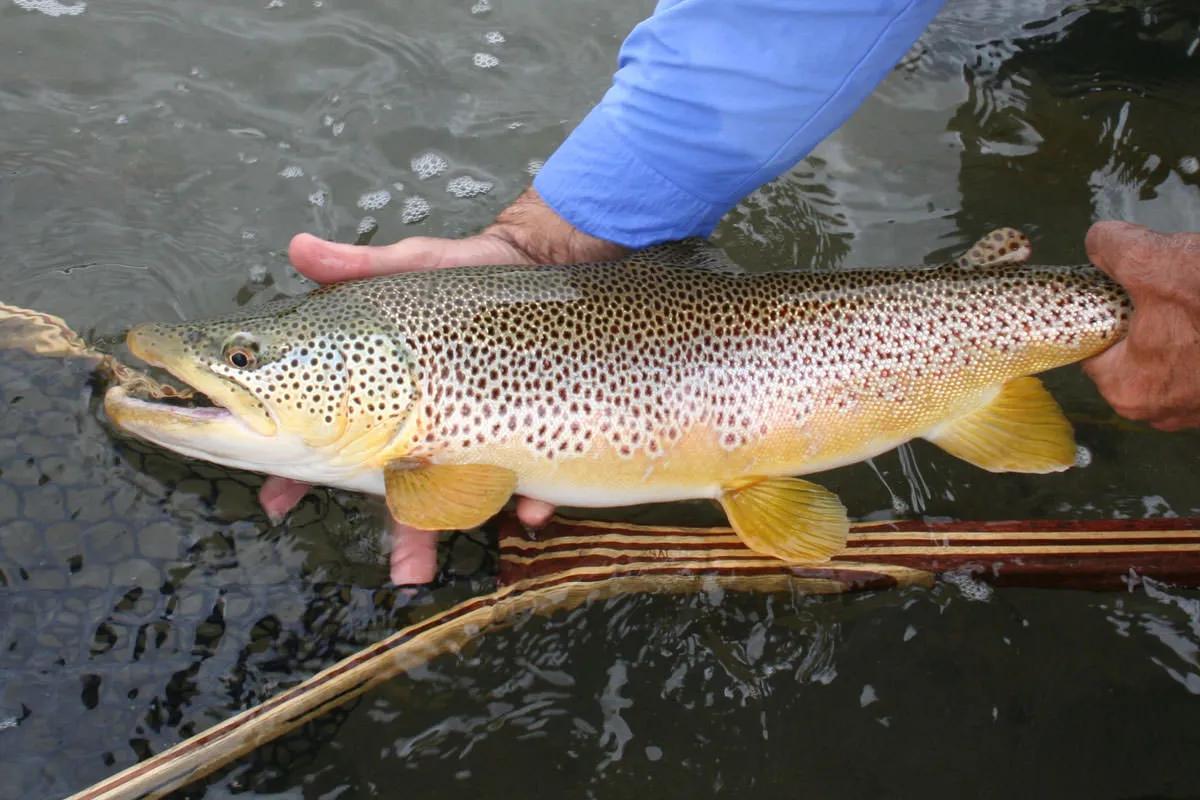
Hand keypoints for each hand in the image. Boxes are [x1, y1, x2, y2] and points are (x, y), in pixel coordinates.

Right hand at [262, 189, 625, 583]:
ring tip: (477, 560)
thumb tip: (299, 247)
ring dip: (464, 526)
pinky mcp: (529, 429)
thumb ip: (357, 267)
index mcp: (391, 393)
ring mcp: (481, 430)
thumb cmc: (464, 270)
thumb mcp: (411, 266)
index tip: (279, 500)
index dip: (302, 471)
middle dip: (406, 531)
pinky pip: (532, 475)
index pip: (337, 439)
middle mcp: (432, 421)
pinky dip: (531, 495)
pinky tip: (532, 507)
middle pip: (408, 485)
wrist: (538, 261)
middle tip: (404, 571)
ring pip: (468, 492)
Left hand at [1082, 221, 1199, 430]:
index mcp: (1128, 388)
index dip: (1106, 311)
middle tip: (1175, 284)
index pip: (1094, 348)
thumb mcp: (1157, 261)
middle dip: (1152, 313)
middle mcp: (1162, 410)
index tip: (1124, 286)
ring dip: (1188, 322)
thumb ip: (1114, 250)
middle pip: (1137, 351)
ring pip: (1178, 356)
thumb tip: (1100, 241)